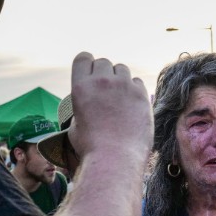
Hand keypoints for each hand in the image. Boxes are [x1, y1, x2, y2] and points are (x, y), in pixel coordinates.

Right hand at [67, 52, 152, 167]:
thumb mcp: (74, 125)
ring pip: (122, 69)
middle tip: (106, 91)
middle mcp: (102, 81)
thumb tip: (87, 106)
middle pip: (104, 62)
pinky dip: (134, 90)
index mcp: (80, 86)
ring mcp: (123, 86)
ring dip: (120, 79)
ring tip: (120, 98)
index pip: (83, 57)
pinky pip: (138, 82)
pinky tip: (132, 105)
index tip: (91, 74)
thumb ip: (81, 107)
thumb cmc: (92, 148)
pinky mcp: (141, 95)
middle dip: (104, 73)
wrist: (115, 159)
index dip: (87, 64)